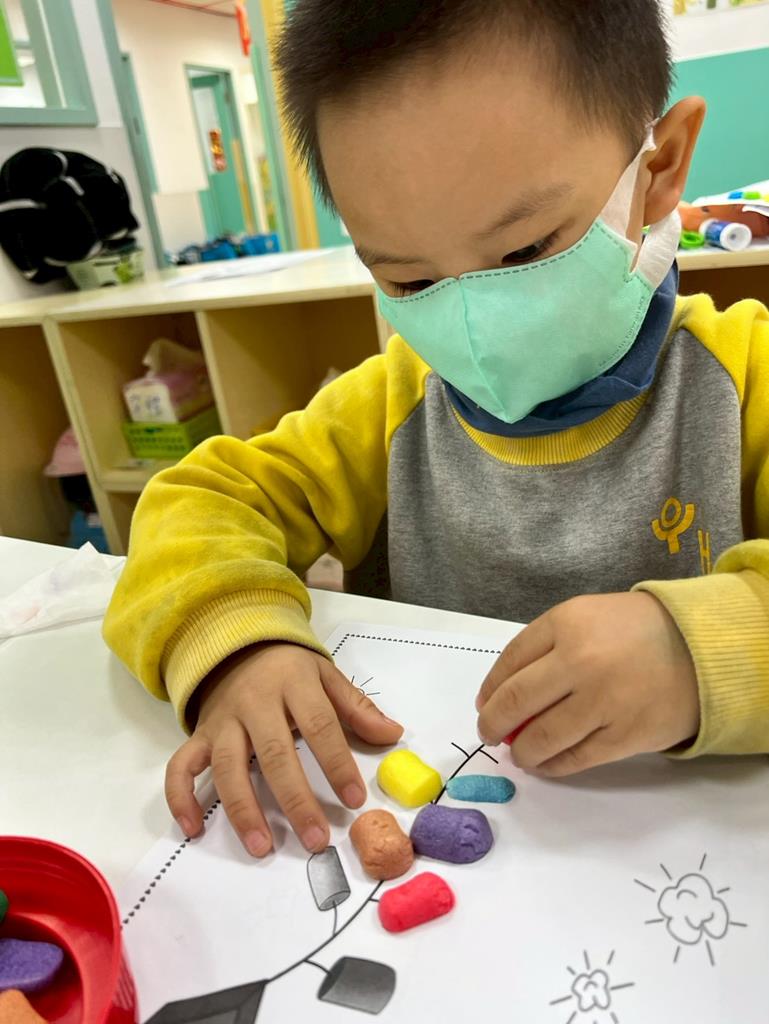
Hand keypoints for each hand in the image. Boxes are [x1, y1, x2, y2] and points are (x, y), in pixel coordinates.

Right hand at [165, 643, 402, 855]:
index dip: (337, 763)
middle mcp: (254, 703)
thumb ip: (357, 707)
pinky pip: (181, 766)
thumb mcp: (326, 676)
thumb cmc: (289, 670)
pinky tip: (193, 828)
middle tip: (316, 839)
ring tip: (262, 847)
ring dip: (243, 809)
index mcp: (293, 684)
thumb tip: (393, 735)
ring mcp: (222, 721)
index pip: (319, 725)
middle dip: (295, 800)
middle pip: (274, 754)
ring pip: (227, 767)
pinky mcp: (198, 735)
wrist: (238, 646)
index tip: (355, 800)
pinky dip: (181, 798)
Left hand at [475, 593, 699, 776]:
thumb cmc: (633, 630)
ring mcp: (603, 702)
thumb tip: (495, 695)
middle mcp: (580, 661)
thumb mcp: (583, 617)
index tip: (485, 704)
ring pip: (541, 737)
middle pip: (516, 702)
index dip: (490, 689)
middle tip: (489, 733)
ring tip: (519, 753)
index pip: (509, 662)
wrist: (701, 648)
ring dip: (521, 751)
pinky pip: (574, 759)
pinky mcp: (624, 736)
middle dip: (492, 724)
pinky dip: (551, 766)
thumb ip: (540, 648)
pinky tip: (545, 764)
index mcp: (566, 624)